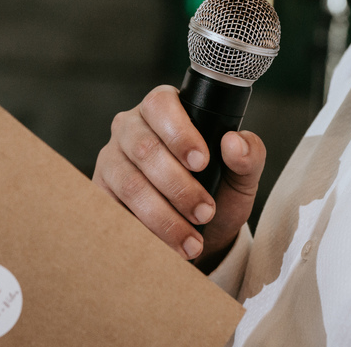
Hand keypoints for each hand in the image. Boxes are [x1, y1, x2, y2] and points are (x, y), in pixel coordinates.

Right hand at [92, 85, 264, 266]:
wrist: (199, 231)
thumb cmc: (216, 191)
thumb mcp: (241, 175)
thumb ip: (249, 155)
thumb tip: (234, 143)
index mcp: (163, 110)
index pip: (160, 104)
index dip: (179, 133)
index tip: (202, 162)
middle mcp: (130, 128)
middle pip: (144, 148)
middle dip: (179, 187)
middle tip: (205, 212)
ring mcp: (111, 159)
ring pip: (129, 183)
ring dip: (163, 216)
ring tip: (191, 241)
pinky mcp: (101, 192)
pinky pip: (114, 210)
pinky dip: (143, 231)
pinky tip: (166, 245)